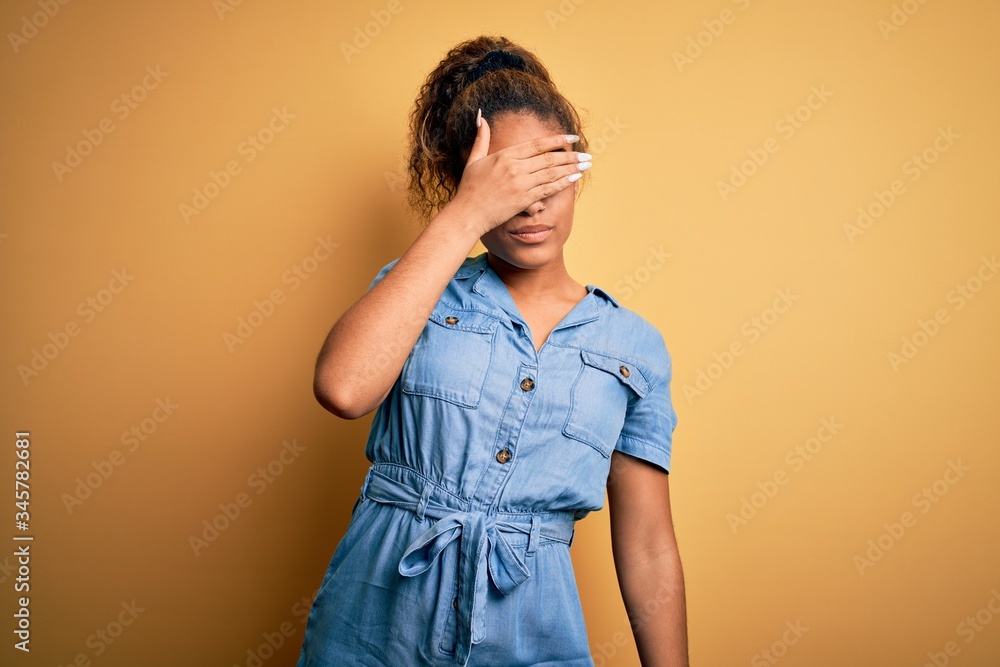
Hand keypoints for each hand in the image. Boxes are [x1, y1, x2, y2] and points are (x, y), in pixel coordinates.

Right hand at [448, 111, 590, 236]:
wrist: (468, 214)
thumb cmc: (469, 188)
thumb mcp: (474, 159)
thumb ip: (481, 138)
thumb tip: (480, 115)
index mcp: (505, 155)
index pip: (537, 144)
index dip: (557, 140)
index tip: (572, 138)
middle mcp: (515, 168)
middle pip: (549, 158)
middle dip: (571, 156)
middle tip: (587, 155)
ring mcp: (521, 184)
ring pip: (552, 173)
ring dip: (572, 168)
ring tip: (586, 165)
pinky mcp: (524, 200)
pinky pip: (548, 189)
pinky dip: (563, 183)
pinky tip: (574, 178)